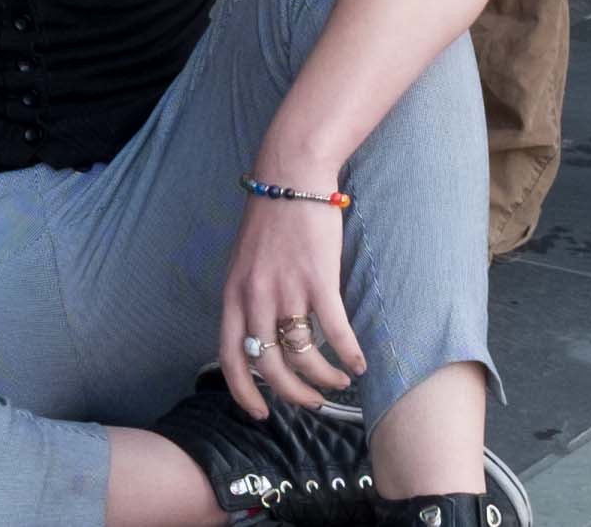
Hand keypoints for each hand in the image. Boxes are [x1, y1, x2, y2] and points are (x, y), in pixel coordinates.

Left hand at [216, 194, 364, 417]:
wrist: (291, 176)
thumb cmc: (271, 220)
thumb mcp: (244, 263)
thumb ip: (249, 299)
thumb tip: (261, 337)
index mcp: (234, 294)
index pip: (232, 357)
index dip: (244, 392)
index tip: (261, 413)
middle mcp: (256, 297)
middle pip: (272, 367)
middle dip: (295, 395)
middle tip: (314, 403)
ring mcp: (287, 289)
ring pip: (304, 356)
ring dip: (325, 378)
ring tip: (339, 380)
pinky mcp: (318, 279)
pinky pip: (335, 331)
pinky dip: (349, 354)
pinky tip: (358, 363)